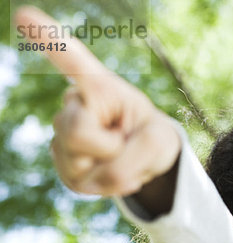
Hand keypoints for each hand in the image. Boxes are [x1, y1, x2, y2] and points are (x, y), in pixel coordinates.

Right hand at [14, 6, 180, 198]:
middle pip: (74, 132)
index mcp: (100, 89)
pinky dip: (106, 186)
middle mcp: (75, 106)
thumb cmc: (154, 138)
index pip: (72, 62)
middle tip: (126, 142)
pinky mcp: (64, 163)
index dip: (47, 39)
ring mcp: (64, 136)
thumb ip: (134, 157)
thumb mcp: (160, 144)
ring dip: (110, 170)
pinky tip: (114, 172)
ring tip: (120, 156)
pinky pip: (81, 184)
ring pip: (77, 164)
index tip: (22, 14)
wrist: (148, 159)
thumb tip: (99, 179)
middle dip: (109, 148)